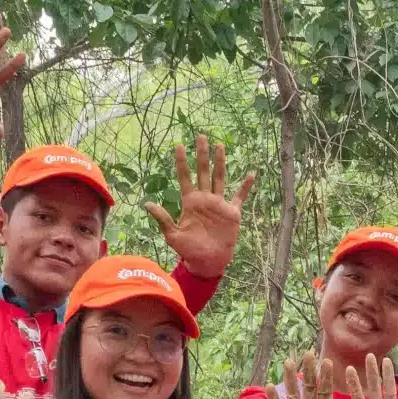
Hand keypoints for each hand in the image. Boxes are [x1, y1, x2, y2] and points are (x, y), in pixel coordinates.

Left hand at [144, 137, 254, 278]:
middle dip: (202, 154)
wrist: (208, 262)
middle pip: (203, 171)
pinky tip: (250, 174)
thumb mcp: (172, 235)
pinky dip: (245, 186)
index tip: (179, 146)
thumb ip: (163, 218)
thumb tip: (146, 204)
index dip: (182, 162)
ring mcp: (219, 204)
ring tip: (219, 146)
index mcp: (190, 202)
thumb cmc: (189, 251)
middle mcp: (204, 199)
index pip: (185, 177)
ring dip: (220, 162)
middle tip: (200, 136)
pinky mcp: (232, 213)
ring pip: (219, 178)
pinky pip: (240, 196)